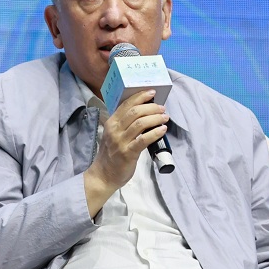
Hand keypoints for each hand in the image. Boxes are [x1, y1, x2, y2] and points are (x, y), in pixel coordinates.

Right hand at [83, 90, 168, 216]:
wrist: (103, 175)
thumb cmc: (111, 155)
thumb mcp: (113, 135)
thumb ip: (124, 125)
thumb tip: (144, 114)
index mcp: (111, 123)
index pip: (126, 105)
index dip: (140, 96)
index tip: (152, 92)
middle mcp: (114, 130)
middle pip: (135, 112)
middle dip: (151, 107)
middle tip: (162, 108)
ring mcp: (120, 141)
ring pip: (140, 124)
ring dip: (155, 118)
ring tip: (164, 117)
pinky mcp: (127, 153)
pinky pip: (143, 140)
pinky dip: (155, 133)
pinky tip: (163, 130)